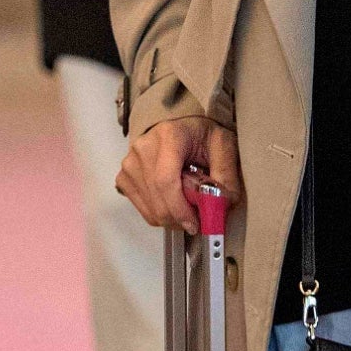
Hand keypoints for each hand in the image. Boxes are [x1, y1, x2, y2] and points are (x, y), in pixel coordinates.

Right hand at [117, 116, 241, 229]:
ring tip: (187, 211)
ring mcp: (130, 163)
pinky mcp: (124, 175)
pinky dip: (158, 214)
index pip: (166, 180)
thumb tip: (224, 204)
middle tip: (197, 223)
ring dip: (170, 219)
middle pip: (157, 197)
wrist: (180, 126)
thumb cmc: (200, 134)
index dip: (179, 209)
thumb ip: (226, 174)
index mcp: (169, 136)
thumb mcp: (222, 146)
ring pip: (149, 207)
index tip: (194, 224)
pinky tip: (171, 206)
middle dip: (178, 218)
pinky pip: (141, 207)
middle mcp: (143, 148)